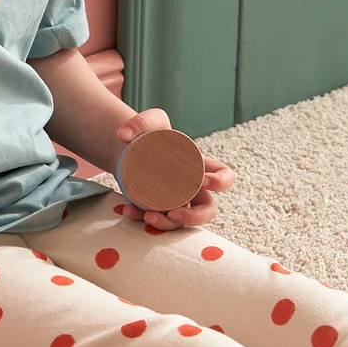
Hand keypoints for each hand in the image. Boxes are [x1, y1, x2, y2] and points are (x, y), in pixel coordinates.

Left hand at [113, 109, 235, 230]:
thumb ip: (140, 121)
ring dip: (167, 225)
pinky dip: (140, 218)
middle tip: (175, 212)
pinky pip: (154, 220)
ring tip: (149, 216)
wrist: (126, 149)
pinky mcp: (155, 207)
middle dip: (195, 217)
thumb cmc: (149, 134)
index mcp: (199, 166)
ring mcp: (173, 201)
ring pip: (181, 223)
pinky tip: (128, 210)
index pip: (224, 176)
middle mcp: (190, 188)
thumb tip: (123, 135)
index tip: (201, 181)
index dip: (220, 183)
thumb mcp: (149, 121)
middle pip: (208, 210)